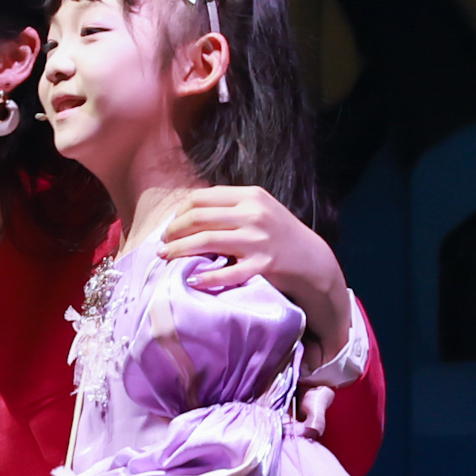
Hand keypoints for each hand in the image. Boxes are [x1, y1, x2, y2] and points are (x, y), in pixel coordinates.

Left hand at [156, 183, 354, 369]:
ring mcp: (258, 240)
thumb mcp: (261, 209)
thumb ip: (232, 205)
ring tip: (166, 257)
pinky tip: (193, 279)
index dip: (180, 211)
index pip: (202, 198)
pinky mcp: (263, 265)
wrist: (312, 260)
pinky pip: (228, 272)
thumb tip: (192, 209)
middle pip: (198, 217)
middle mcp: (253, 214)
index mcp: (250, 196)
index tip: (172, 225)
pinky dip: (207, 277)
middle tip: (163, 243)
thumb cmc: (280, 234)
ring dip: (180, 250)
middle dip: (174, 231)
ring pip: (206, 241)